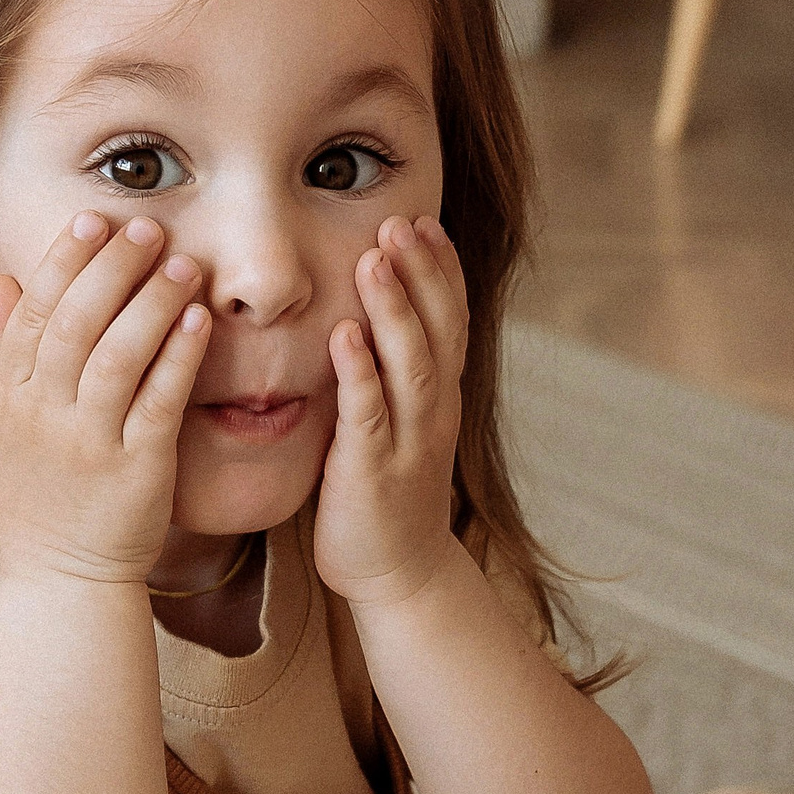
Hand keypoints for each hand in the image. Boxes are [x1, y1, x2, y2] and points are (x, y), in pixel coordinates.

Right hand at [0, 211, 209, 584]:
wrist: (63, 573)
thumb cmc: (41, 490)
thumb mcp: (4, 423)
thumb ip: (4, 353)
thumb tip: (4, 280)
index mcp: (11, 398)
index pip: (34, 313)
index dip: (64, 261)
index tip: (95, 220)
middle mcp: (44, 416)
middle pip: (76, 324)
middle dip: (113, 269)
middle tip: (148, 228)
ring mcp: (90, 443)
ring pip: (118, 356)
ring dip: (152, 303)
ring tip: (183, 263)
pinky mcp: (137, 468)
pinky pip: (159, 401)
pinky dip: (179, 357)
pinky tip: (200, 320)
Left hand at [315, 214, 467, 605]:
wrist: (397, 573)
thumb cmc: (384, 491)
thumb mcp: (400, 421)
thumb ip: (390, 370)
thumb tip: (367, 312)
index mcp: (441, 395)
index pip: (451, 319)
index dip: (441, 269)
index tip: (422, 221)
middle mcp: (435, 411)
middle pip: (438, 330)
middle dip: (421, 273)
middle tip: (400, 222)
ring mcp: (408, 441)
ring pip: (411, 365)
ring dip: (393, 309)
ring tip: (373, 259)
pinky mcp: (372, 472)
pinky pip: (368, 415)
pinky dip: (358, 372)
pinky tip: (342, 336)